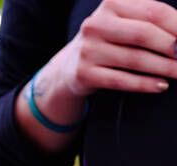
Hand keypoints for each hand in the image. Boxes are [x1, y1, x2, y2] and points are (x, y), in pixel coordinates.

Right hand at [50, 0, 176, 96]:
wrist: (71, 66)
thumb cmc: (110, 41)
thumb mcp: (125, 22)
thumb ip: (151, 23)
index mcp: (112, 4)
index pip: (153, 12)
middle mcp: (96, 24)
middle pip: (143, 34)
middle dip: (172, 48)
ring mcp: (88, 50)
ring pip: (135, 59)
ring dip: (164, 68)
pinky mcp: (84, 73)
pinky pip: (121, 80)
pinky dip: (145, 84)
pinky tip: (161, 85)